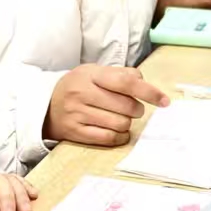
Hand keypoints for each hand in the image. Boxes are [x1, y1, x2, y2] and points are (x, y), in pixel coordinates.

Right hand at [43, 64, 169, 147]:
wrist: (46, 106)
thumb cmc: (78, 87)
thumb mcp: (94, 72)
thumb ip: (120, 74)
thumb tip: (144, 83)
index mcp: (90, 75)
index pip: (126, 83)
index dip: (149, 92)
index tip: (164, 101)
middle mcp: (82, 94)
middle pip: (126, 106)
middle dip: (136, 110)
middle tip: (131, 108)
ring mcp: (77, 115)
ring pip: (120, 124)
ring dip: (127, 123)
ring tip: (120, 118)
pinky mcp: (75, 133)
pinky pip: (108, 138)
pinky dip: (119, 136)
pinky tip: (117, 130)